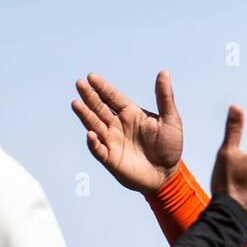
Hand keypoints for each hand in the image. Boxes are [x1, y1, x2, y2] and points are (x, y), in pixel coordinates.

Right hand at [72, 71, 183, 194]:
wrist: (168, 174)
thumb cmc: (170, 146)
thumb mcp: (171, 120)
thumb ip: (165, 97)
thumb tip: (164, 72)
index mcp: (130, 113)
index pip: (113, 97)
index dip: (102, 87)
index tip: (91, 77)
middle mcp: (118, 125)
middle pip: (100, 108)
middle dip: (90, 97)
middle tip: (79, 84)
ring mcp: (113, 141)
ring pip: (95, 125)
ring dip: (85, 115)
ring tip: (75, 103)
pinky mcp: (111, 159)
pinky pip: (99, 149)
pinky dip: (93, 142)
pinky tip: (90, 133)